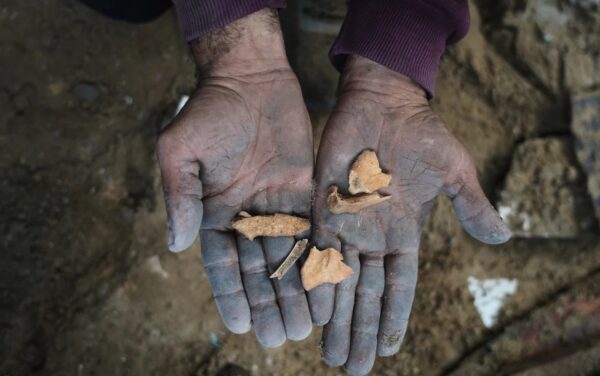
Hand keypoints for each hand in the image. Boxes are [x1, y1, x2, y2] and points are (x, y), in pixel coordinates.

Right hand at [157, 9, 312, 346]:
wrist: (249, 78)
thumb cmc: (207, 111)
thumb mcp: (179, 151)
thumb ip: (179, 197)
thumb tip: (175, 245)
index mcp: (214, 213)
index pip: (222, 265)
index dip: (231, 295)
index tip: (241, 325)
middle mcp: (246, 216)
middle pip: (257, 270)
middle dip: (267, 303)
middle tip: (278, 338)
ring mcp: (277, 206)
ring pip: (287, 257)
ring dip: (294, 291)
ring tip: (304, 327)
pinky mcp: (303, 192)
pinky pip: (312, 230)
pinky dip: (318, 258)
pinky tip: (326, 285)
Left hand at [309, 56, 510, 374]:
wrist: (383, 101)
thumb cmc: (421, 134)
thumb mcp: (454, 171)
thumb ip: (471, 205)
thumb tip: (503, 238)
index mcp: (404, 233)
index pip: (399, 286)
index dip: (393, 317)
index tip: (386, 350)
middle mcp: (373, 235)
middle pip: (365, 292)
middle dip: (359, 330)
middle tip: (351, 367)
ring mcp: (347, 223)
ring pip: (339, 280)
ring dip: (334, 317)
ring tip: (328, 353)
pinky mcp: (322, 205)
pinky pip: (316, 249)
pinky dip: (314, 279)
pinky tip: (311, 309)